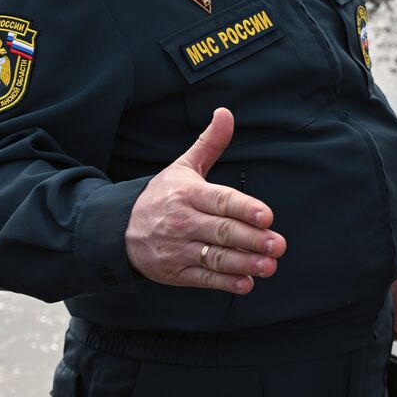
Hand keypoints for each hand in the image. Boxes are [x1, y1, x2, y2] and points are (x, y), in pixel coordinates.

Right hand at [125, 108, 285, 292]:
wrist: (118, 228)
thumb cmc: (162, 194)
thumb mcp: (183, 166)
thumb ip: (210, 143)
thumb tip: (226, 112)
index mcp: (188, 194)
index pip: (221, 201)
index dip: (245, 208)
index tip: (268, 216)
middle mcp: (183, 221)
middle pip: (222, 231)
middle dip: (252, 239)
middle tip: (279, 245)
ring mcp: (177, 249)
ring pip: (214, 257)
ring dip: (244, 264)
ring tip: (269, 266)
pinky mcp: (174, 272)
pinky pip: (202, 278)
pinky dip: (224, 282)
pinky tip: (246, 284)